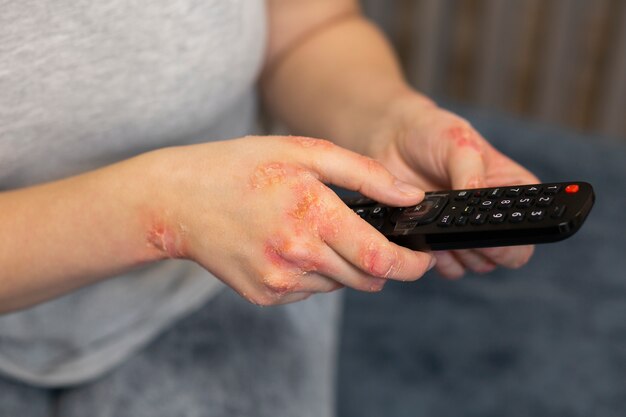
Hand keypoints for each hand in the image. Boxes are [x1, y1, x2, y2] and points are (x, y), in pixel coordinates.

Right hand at [144, 136, 435, 304]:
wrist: (177, 201)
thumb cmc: (241, 168)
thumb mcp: (303, 153)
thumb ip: (364, 174)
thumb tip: (410, 198)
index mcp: (312, 215)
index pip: (380, 259)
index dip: (412, 265)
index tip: (424, 259)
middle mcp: (297, 256)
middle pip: (366, 279)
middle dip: (383, 265)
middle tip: (375, 240)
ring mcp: (278, 280)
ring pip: (339, 284)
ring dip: (345, 265)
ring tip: (317, 231)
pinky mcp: (265, 296)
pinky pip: (310, 290)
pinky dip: (315, 272)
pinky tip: (291, 244)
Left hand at [368, 94, 538, 278]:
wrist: (394, 141)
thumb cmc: (433, 134)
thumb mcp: (457, 142)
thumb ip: (470, 170)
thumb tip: (476, 194)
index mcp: (510, 189)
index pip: (530, 226)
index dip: (516, 237)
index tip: (490, 229)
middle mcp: (491, 215)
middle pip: (506, 256)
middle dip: (484, 250)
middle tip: (460, 230)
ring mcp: (464, 231)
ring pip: (477, 265)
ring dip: (460, 254)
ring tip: (440, 227)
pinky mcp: (439, 242)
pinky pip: (449, 267)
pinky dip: (438, 259)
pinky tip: (427, 236)